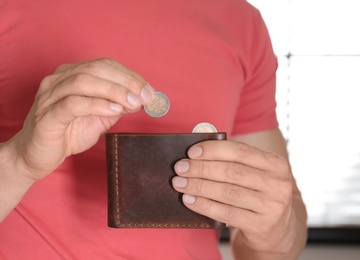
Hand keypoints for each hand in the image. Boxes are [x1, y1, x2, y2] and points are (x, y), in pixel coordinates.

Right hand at [14, 58, 153, 179]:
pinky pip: (73, 104)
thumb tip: (142, 98)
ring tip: (133, 103)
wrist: (37, 155)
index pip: (105, 65)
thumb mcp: (100, 116)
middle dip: (126, 82)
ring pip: (84, 82)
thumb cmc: (68, 133)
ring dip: (114, 91)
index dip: (130, 76)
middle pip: (96, 69)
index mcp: (72, 75)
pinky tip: (114, 110)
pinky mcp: (46, 115)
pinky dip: (96, 104)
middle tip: (145, 96)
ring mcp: (50, 96)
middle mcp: (58, 80)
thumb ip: (118, 105)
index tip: (149, 90)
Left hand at [172, 140, 294, 253]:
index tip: (191, 152)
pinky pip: (226, 213)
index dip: (214, 150)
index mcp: (276, 164)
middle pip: (232, 172)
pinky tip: (189, 200)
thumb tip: (197, 152)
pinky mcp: (261, 225)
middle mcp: (278, 184)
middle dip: (201, 168)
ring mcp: (272, 206)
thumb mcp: (255, 175)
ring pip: (227, 192)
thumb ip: (234, 161)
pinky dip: (204, 205)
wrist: (275, 231)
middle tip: (180, 168)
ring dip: (199, 186)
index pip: (241, 151)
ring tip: (180, 183)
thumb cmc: (256, 194)